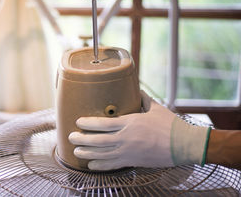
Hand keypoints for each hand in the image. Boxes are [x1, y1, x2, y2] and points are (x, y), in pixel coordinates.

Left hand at [69, 91, 210, 169]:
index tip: (78, 121)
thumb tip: (137, 90)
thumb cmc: (171, 125)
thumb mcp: (155, 108)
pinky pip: (113, 165)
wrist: (184, 145)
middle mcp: (126, 138)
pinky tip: (91, 166)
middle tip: (70, 137)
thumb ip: (143, 100)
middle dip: (82, 139)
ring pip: (102, 154)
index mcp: (130, 122)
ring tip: (76, 152)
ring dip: (87, 153)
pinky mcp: (134, 162)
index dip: (88, 123)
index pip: (103, 123)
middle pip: (97, 140)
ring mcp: (128, 152)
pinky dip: (101, 165)